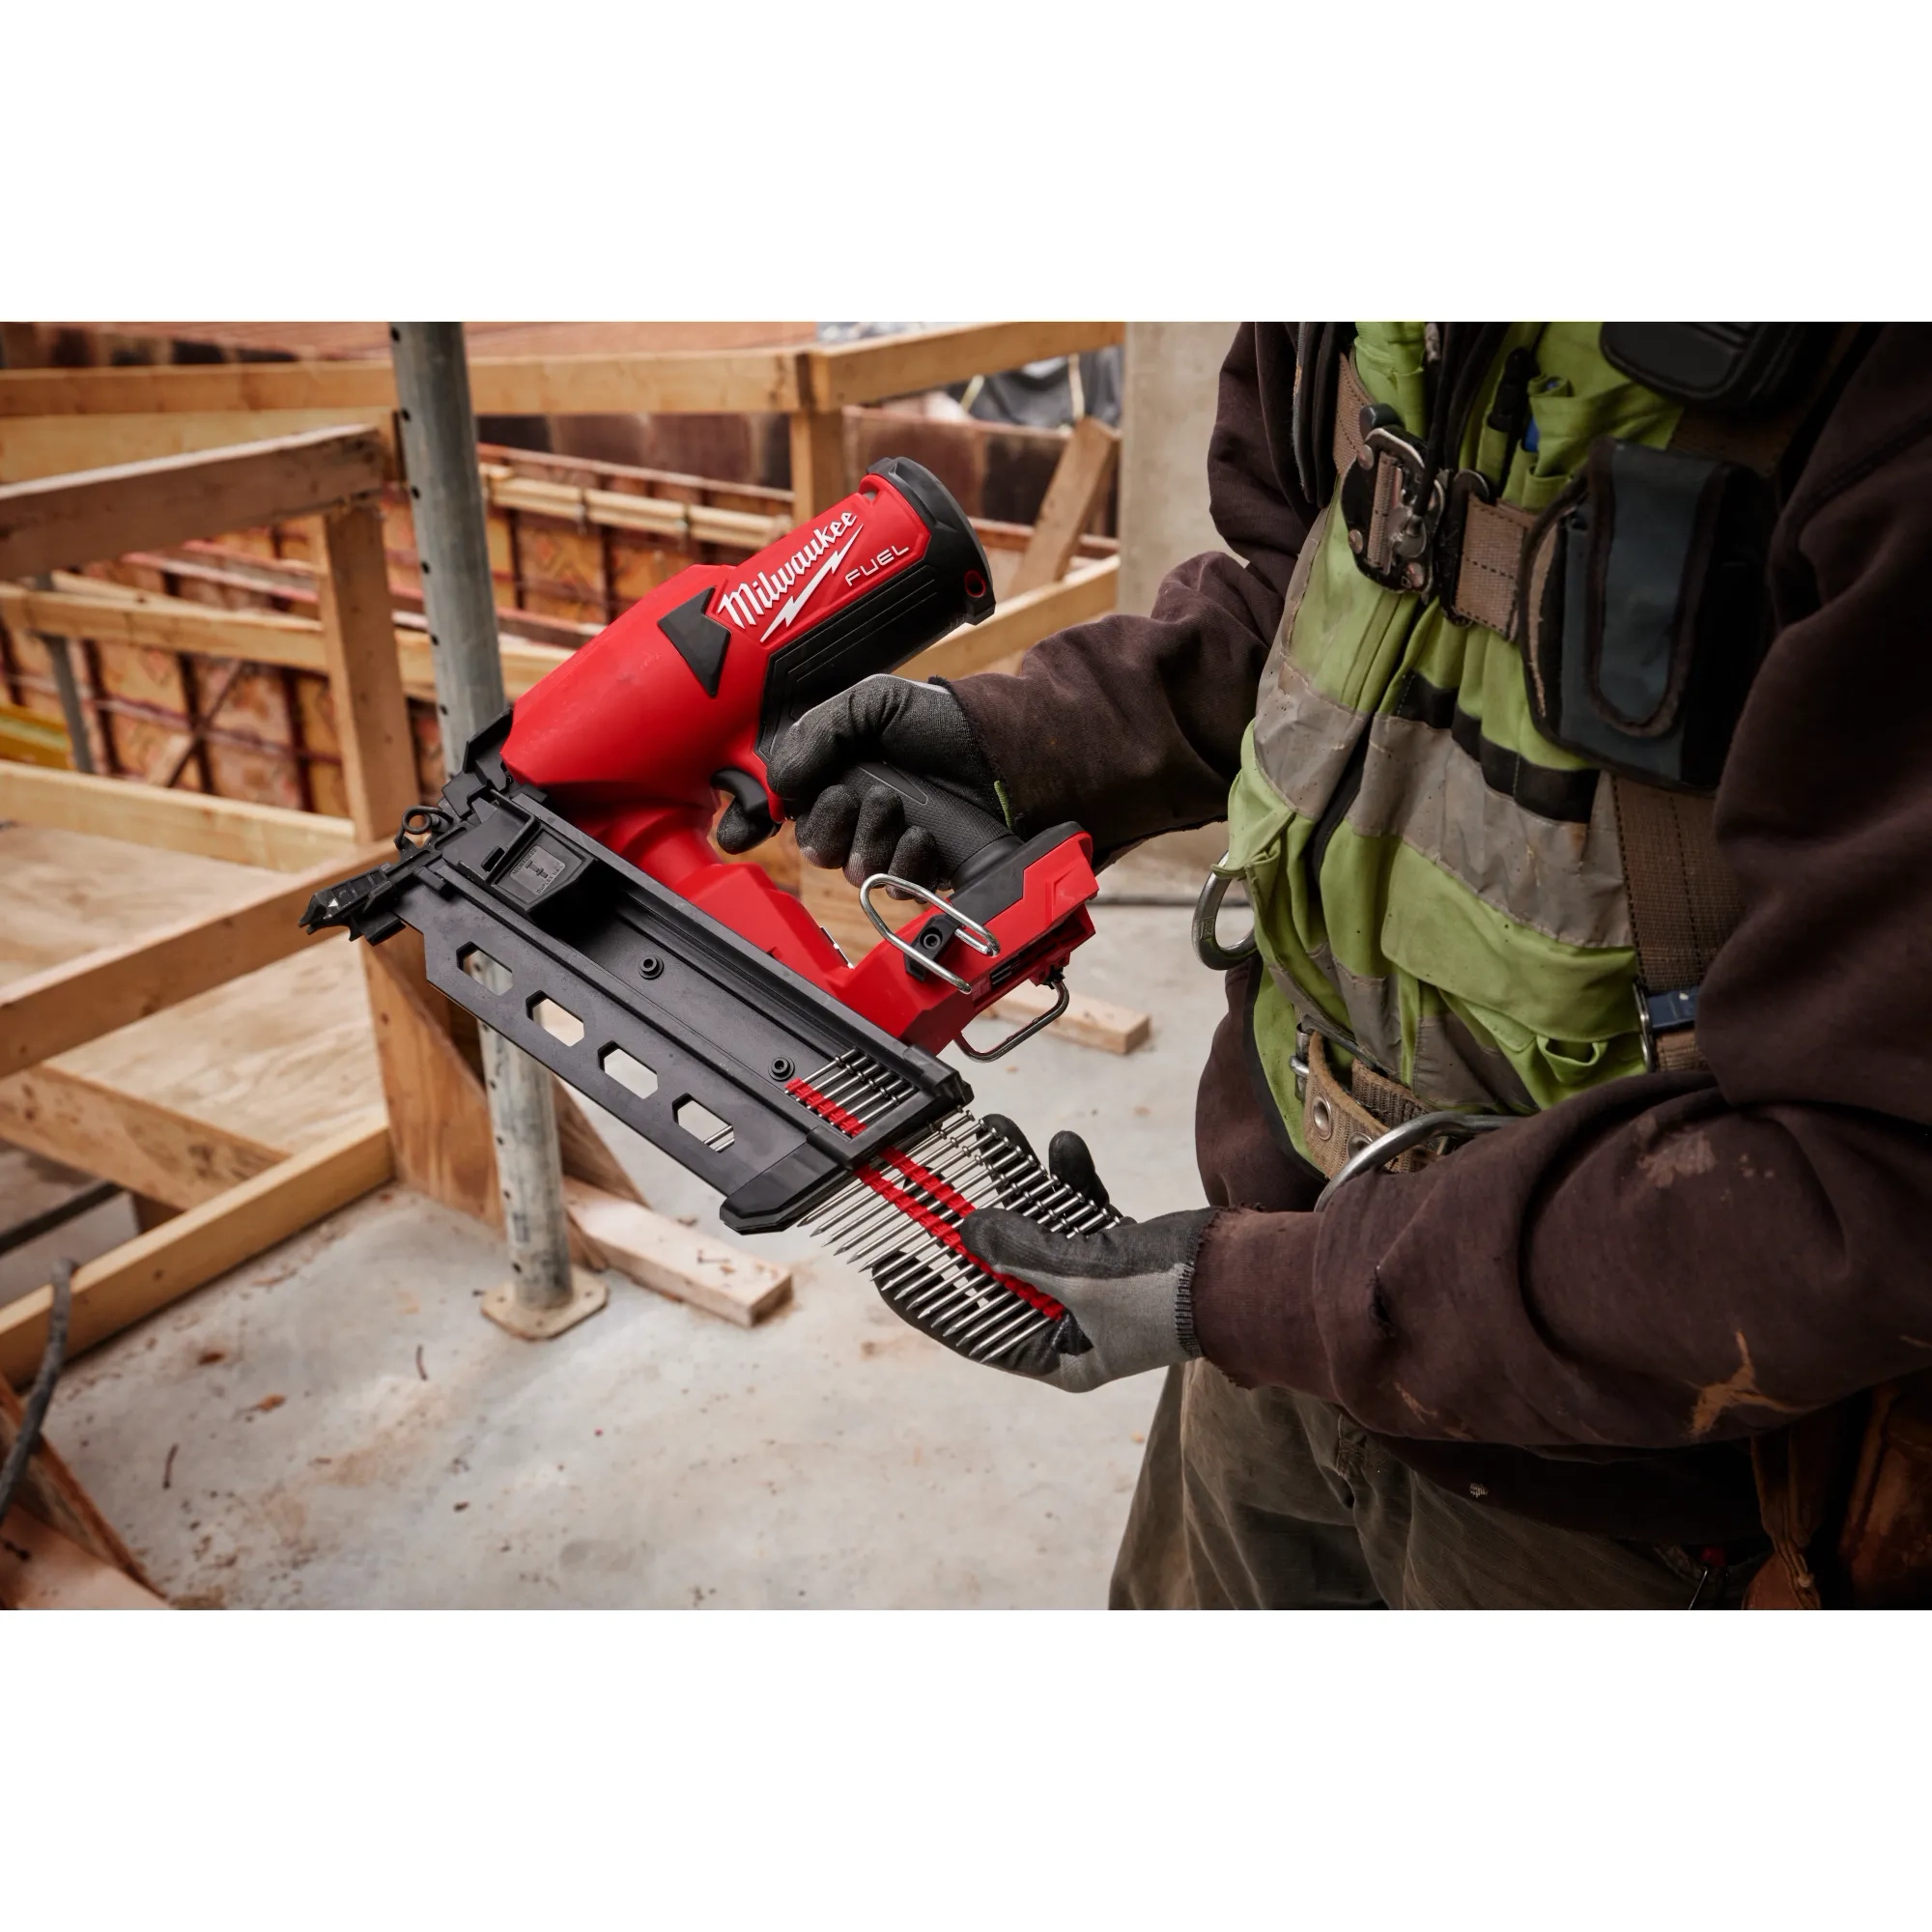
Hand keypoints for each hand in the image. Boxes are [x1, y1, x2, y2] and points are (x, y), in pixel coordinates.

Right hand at [744, 675, 1006, 890]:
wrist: (1003, 750)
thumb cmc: (942, 722)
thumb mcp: (874, 702)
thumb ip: (820, 730)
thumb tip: (778, 781)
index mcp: (832, 771)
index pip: (775, 806)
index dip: (748, 822)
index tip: (739, 831)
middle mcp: (853, 812)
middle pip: (812, 844)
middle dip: (828, 823)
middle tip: (853, 795)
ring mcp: (887, 844)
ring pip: (851, 868)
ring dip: (872, 837)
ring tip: (900, 806)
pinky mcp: (920, 871)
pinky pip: (894, 885)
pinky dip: (907, 861)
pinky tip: (924, 834)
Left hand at [872, 1115, 1211, 1392]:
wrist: (1250, 1272)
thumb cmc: (1172, 1295)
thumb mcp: (1081, 1276)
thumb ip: (1021, 1253)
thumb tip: (967, 1231)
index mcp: (1061, 1354)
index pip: (977, 1329)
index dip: (931, 1299)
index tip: (891, 1268)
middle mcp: (1075, 1323)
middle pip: (1003, 1269)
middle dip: (974, 1218)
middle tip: (933, 1180)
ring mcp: (1099, 1285)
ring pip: (1040, 1228)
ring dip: (1019, 1181)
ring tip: (993, 1131)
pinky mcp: (1123, 1250)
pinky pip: (1079, 1211)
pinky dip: (1067, 1180)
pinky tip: (1059, 1145)